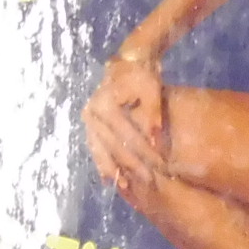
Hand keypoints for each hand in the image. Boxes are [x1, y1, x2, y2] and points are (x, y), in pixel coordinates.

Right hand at [83, 52, 168, 192]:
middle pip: (114, 145)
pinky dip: (103, 162)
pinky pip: (96, 146)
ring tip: (125, 187)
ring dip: (113, 169)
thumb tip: (156, 144)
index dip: (144, 153)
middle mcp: (92, 113)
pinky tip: (109, 178)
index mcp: (105, 105)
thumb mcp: (152, 91)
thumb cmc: (143, 74)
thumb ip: (153, 117)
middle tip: (148, 183)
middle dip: (131, 166)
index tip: (159, 168)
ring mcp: (89, 119)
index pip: (127, 135)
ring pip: (102, 149)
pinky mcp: (91, 122)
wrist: (128, 60)